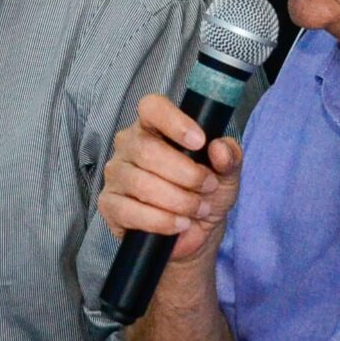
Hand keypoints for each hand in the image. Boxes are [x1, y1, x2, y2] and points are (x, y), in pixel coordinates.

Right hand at [98, 93, 243, 265]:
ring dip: (178, 200)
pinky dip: (161, 220)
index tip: (199, 142)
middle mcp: (129, 145)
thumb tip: (219, 148)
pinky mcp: (110, 204)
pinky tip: (180, 224)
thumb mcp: (226, 174)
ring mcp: (116, 174)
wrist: (195, 232)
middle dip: (186, 173)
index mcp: (154, 127)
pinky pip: (130, 211)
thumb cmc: (205, 194)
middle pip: (147, 149)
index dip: (174, 122)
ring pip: (141, 183)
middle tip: (208, 186)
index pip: (151, 107)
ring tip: (198, 209)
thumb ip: (229, 157)